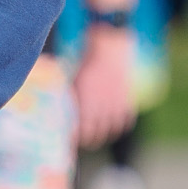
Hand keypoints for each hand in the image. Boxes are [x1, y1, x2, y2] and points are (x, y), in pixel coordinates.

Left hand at [72, 26, 135, 147]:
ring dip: (105, 135)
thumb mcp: (74, 80)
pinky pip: (126, 121)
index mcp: (86, 101)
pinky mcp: (127, 99)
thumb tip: (61, 116)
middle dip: (90, 140)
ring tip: (99, 137)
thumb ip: (71, 100)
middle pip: (97, 134)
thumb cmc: (86, 64)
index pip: (82, 130)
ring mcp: (117, 103)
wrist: (109, 47)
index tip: (72, 139)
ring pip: (112, 130)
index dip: (77, 137)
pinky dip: (120, 126)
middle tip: (85, 141)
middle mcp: (102, 105)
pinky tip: (113, 126)